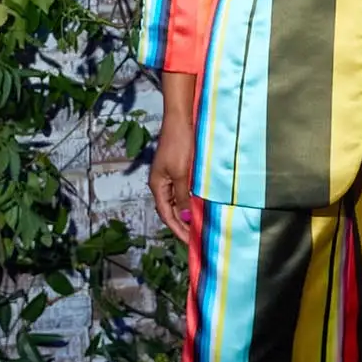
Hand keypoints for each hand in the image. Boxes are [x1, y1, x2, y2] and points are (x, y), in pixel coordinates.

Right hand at [149, 74, 196, 244]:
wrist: (182, 119)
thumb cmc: (180, 145)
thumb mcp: (182, 173)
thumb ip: (184, 196)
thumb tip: (187, 218)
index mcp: (158, 186)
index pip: (167, 214)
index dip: (178, 229)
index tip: (190, 242)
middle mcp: (163, 183)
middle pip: (172, 210)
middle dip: (184, 226)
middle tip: (198, 240)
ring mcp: (172, 176)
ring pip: (180, 202)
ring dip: (189, 215)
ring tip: (202, 228)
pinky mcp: (181, 169)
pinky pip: (186, 191)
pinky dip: (193, 201)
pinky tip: (203, 207)